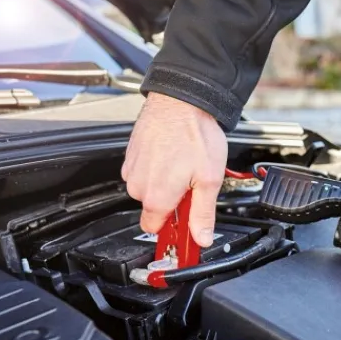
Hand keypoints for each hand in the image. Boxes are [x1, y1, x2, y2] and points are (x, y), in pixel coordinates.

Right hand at [121, 93, 227, 246]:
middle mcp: (138, 186)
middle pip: (154, 209)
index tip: (186, 225)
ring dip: (165, 183)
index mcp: (156, 197)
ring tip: (183, 165)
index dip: (173, 229)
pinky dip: (157, 168)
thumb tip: (202, 238)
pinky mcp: (131, 155)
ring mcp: (132, 169)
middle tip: (192, 184)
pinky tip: (172, 155)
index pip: (154, 230)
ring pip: (149, 189)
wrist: (180, 100)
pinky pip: (143, 172)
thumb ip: (203, 214)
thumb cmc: (194, 135)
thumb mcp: (209, 180)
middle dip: (173, 202)